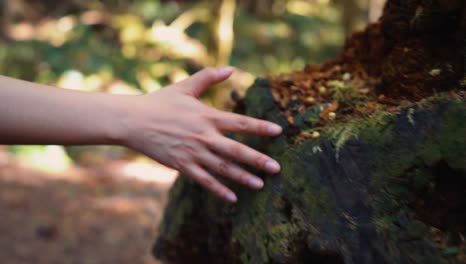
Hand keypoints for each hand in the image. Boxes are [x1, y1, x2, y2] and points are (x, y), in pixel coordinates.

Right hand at [121, 67, 281, 202]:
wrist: (133, 120)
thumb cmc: (160, 102)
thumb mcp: (185, 87)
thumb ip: (209, 77)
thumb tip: (232, 68)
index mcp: (207, 116)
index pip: (240, 123)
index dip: (260, 128)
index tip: (278, 132)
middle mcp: (203, 136)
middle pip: (236, 150)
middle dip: (258, 160)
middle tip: (277, 168)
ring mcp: (193, 152)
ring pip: (223, 168)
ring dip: (243, 177)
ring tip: (260, 185)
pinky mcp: (182, 165)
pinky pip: (204, 180)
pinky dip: (218, 189)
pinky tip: (233, 198)